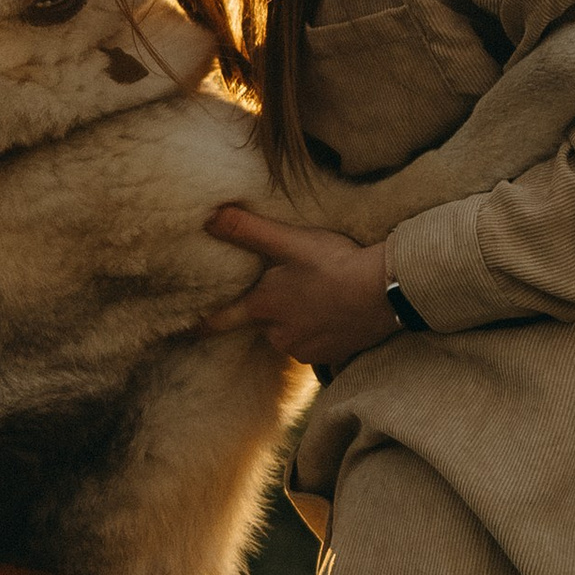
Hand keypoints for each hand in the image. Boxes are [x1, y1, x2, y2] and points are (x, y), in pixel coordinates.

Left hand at [202, 211, 403, 369]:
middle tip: (288, 289)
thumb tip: (208, 217)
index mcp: (263, 308)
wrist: (385, 292)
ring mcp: (305, 349)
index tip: (188, 329)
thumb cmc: (335, 263)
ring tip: (319, 296)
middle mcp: (278, 335)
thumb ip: (248, 230)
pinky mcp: (330, 357)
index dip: (204, 323)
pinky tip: (336, 311)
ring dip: (297, 319)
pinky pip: (315, 344)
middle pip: (262, 323)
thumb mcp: (289, 241)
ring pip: (290, 333)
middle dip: (269, 309)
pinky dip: (321, 330)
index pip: (221, 320)